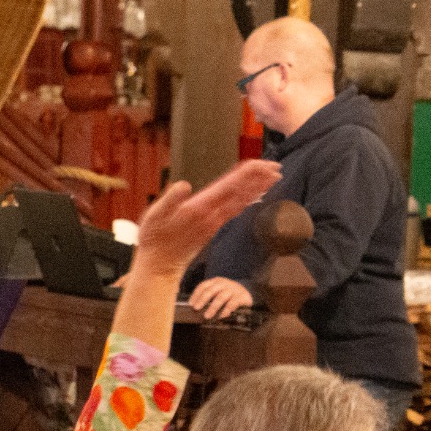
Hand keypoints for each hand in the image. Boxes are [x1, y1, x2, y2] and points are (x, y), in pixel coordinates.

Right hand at [129, 160, 282, 279]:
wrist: (160, 266)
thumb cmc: (154, 240)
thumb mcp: (154, 216)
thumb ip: (170, 200)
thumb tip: (183, 185)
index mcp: (199, 207)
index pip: (229, 186)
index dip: (248, 174)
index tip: (263, 164)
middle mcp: (211, 214)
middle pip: (241, 192)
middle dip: (259, 178)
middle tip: (276, 166)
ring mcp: (214, 222)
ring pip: (241, 202)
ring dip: (257, 188)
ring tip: (272, 177)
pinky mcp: (212, 228)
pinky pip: (235, 210)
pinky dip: (247, 200)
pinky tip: (253, 196)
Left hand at [188, 277, 254, 319]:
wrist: (249, 291)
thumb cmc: (229, 294)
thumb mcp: (219, 291)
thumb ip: (210, 297)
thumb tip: (197, 309)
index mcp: (216, 281)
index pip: (203, 286)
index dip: (196, 294)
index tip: (190, 304)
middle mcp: (223, 284)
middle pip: (211, 291)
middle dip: (202, 300)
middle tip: (196, 309)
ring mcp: (232, 290)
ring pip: (220, 297)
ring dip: (212, 307)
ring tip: (207, 316)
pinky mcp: (241, 296)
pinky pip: (232, 303)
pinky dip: (226, 310)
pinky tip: (221, 316)